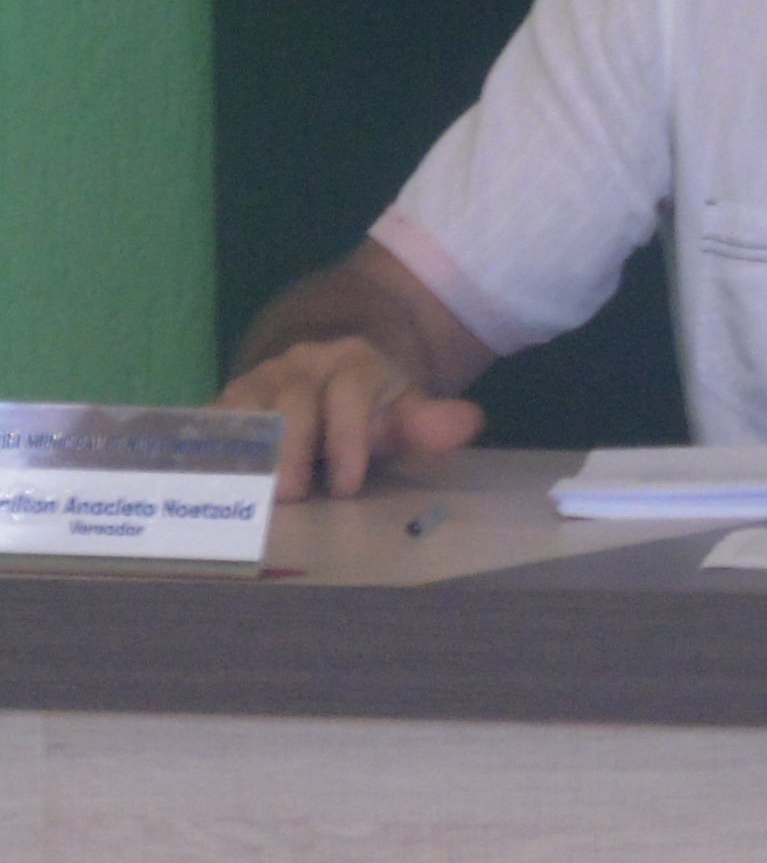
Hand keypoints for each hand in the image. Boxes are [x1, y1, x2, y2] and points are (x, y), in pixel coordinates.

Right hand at [217, 334, 485, 502]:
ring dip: (247, 456)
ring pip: (246, 413)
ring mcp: (258, 381)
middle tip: (293, 498)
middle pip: (292, 405)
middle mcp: (300, 366)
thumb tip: (467, 422)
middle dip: (292, 452)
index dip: (348, 441)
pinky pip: (209, 424)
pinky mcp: (224, 402)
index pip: (348, 395)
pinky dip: (206, 452)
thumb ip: (428, 423)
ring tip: (251, 499)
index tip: (349, 487)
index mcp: (352, 363)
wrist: (326, 371)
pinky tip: (203, 484)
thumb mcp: (404, 412)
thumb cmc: (371, 407)